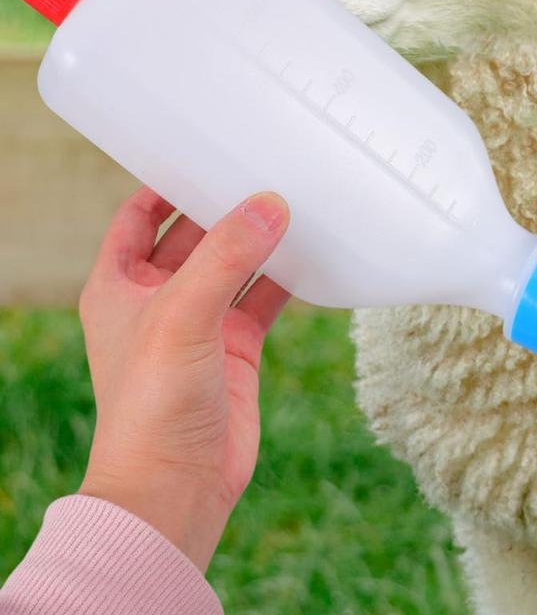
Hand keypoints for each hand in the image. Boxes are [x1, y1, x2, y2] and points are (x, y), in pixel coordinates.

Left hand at [78, 186, 290, 570]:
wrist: (175, 488)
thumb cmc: (152, 406)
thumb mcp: (182, 316)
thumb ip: (227, 257)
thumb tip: (271, 204)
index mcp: (119, 286)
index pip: (137, 217)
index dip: (162, 183)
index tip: (200, 152)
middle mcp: (159, 299)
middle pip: (192, 235)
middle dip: (222, 205)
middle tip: (262, 169)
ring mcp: (202, 323)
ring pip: (234, 263)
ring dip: (259, 239)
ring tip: (294, 201)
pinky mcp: (238, 348)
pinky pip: (265, 297)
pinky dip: (287, 276)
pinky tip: (313, 254)